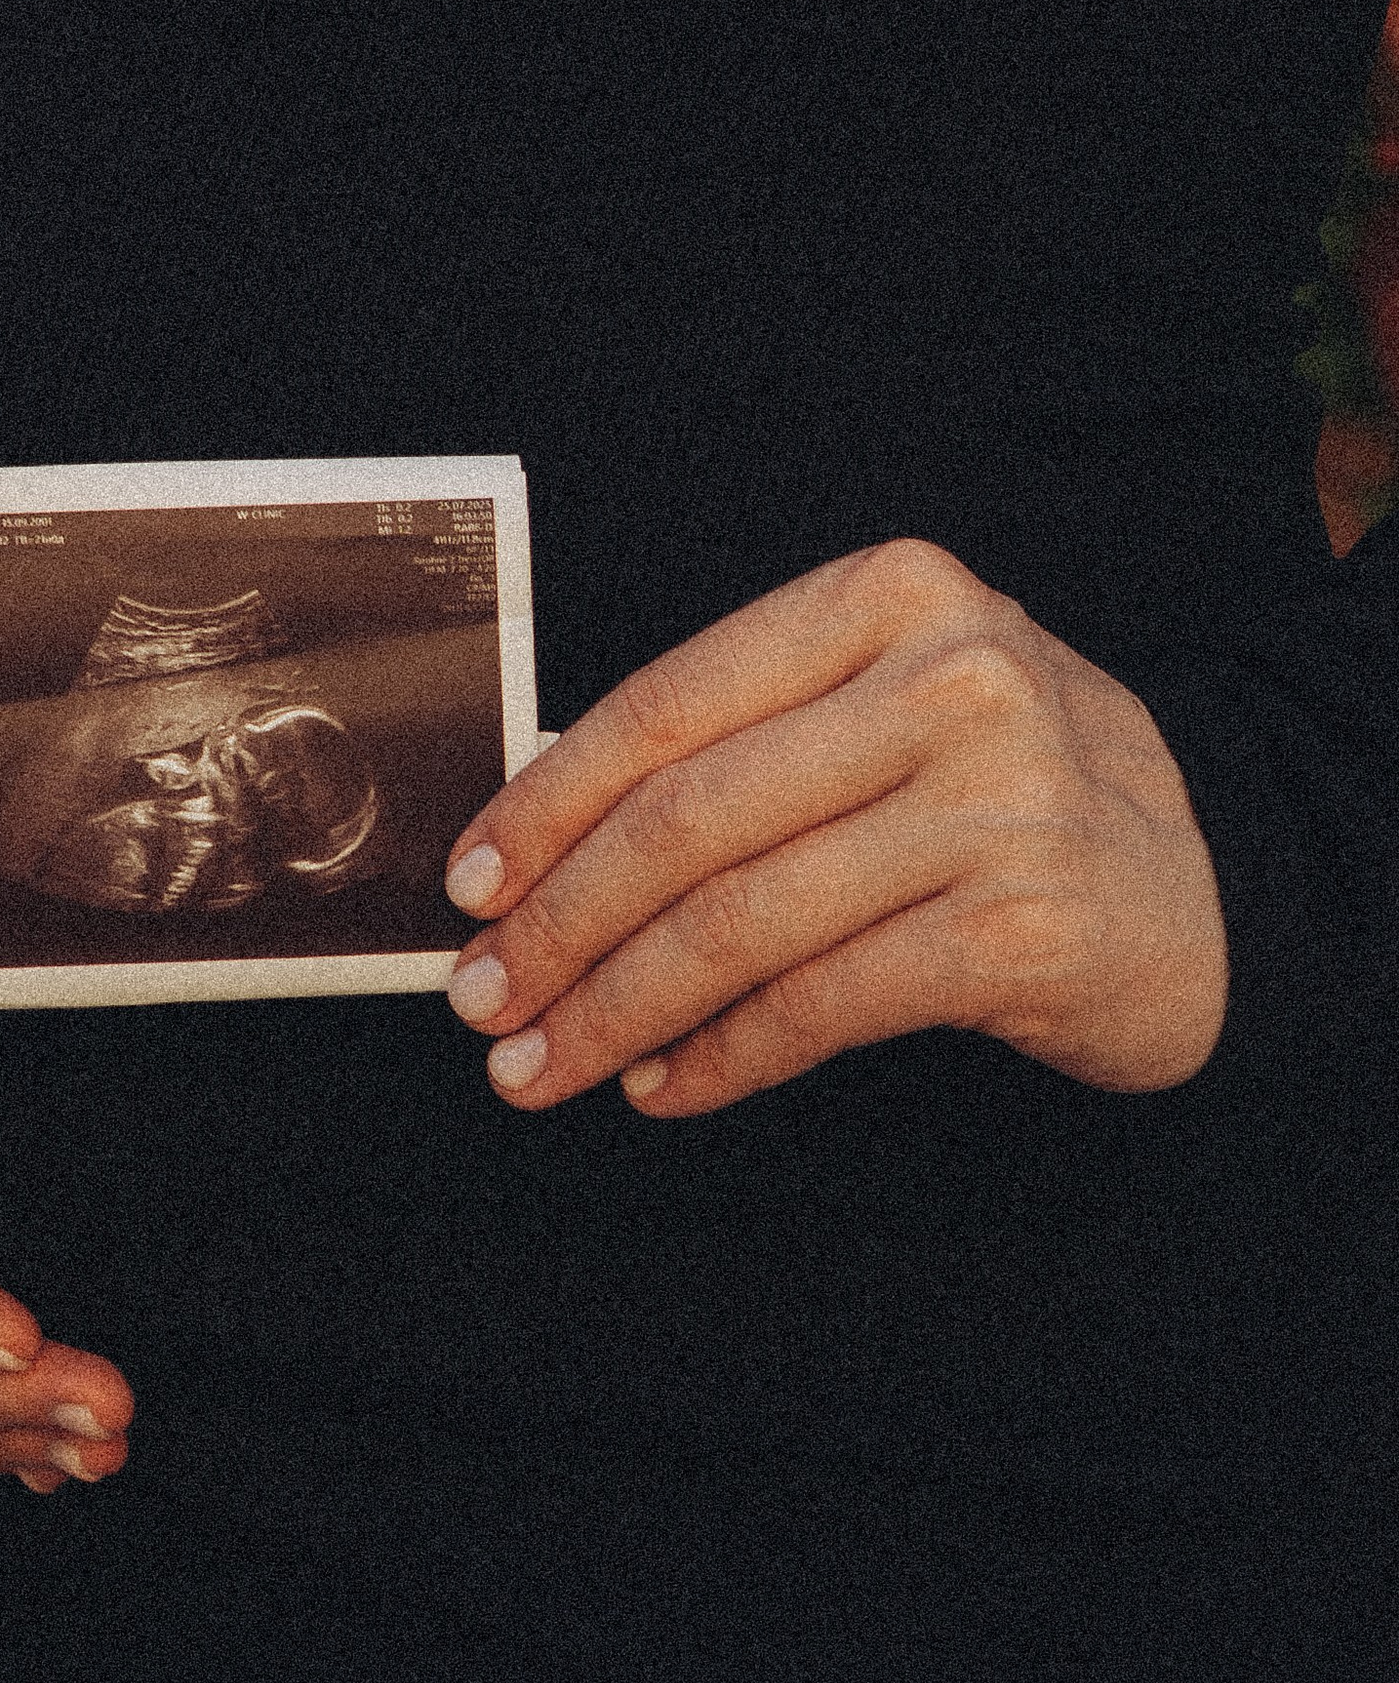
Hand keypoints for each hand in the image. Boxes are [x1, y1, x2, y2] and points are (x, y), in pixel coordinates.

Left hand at [442, 537, 1227, 1119]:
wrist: (1214, 885)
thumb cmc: (1003, 790)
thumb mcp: (889, 706)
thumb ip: (744, 740)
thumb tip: (532, 841)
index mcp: (894, 594)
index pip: (668, 705)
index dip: (547, 805)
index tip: (468, 882)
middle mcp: (952, 680)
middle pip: (688, 821)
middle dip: (559, 924)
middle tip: (482, 999)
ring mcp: (999, 804)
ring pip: (740, 923)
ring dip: (616, 1010)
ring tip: (542, 1065)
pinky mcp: (1025, 928)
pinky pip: (820, 1004)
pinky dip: (721, 1057)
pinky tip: (665, 1087)